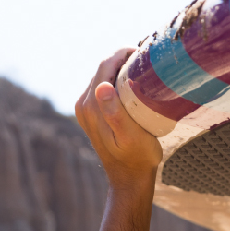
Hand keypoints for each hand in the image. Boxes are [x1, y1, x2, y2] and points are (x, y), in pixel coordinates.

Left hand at [75, 49, 162, 190]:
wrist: (129, 179)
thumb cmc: (138, 159)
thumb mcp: (131, 137)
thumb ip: (115, 113)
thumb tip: (102, 87)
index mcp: (92, 106)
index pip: (104, 67)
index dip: (121, 54)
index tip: (142, 51)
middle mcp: (84, 105)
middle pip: (101, 70)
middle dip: (121, 59)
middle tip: (145, 58)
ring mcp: (85, 110)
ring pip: (101, 78)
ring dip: (119, 70)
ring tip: (141, 68)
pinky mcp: (91, 115)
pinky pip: (102, 90)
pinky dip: (116, 82)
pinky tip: (131, 85)